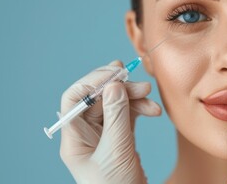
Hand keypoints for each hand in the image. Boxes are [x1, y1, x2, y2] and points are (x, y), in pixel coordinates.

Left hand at [59, 60, 160, 183]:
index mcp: (74, 137)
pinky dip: (139, 110)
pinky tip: (152, 110)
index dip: (93, 81)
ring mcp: (103, 136)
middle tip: (141, 84)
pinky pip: (126, 115)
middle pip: (98, 98)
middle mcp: (86, 134)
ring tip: (151, 98)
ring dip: (133, 98)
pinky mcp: (119, 139)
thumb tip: (114, 85)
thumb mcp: (116, 152)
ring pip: (114, 105)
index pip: (75, 98)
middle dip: (120, 88)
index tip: (116, 74)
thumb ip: (116, 117)